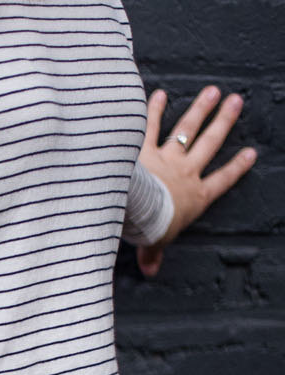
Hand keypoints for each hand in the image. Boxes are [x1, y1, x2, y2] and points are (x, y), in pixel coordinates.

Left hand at [137, 85, 257, 276]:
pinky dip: (153, 110)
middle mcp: (185, 173)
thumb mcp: (154, 244)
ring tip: (213, 91)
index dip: (236, 168)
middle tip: (237, 102)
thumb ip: (152, 254)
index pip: (221, 181)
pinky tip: (158, 94)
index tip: (250, 153)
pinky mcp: (143, 150)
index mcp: (194, 197)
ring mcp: (166, 158)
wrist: (136, 212)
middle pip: (209, 144)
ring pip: (187, 129)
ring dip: (201, 109)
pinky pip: (149, 127)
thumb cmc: (150, 229)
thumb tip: (151, 271)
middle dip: (224, 122)